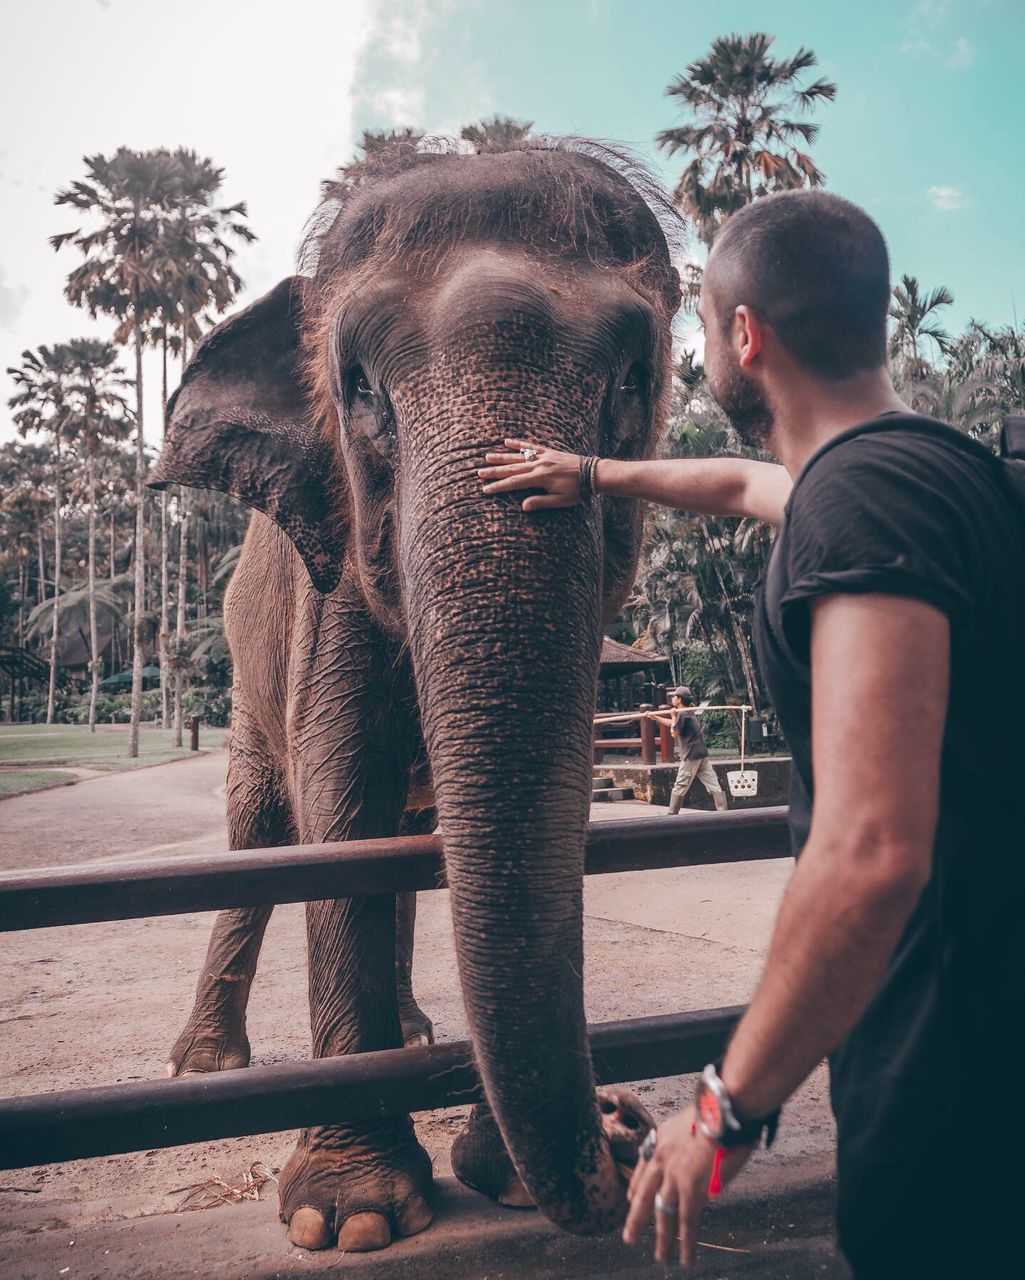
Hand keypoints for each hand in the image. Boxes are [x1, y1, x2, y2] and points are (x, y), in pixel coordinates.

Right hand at [478, 438, 585, 510]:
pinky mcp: (548, 451)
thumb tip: (523, 506)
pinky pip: (530, 446)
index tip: (486, 489)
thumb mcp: (560, 500)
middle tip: (479, 473)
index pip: (514, 483)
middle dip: (495, 471)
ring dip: (502, 457)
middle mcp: (539, 465)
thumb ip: (541, 502)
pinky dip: (519, 444)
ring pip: (518, 456)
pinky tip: (507, 441)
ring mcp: (543, 456)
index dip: (499, 486)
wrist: (592, 473)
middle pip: (512, 468)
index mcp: (540, 478)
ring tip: (487, 457)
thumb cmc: (577, 490)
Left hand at [623, 1106, 754, 1266]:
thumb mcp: (690, 1121)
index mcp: (661, 1140)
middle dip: (636, 1218)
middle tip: (629, 1237)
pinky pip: (687, 1222)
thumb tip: (696, 1162)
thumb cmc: (715, 1110)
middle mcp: (661, 1159)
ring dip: (663, 1238)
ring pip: (664, 1214)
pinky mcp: (692, 1190)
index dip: (635, 1185)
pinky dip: (687, 1243)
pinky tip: (685, 1258)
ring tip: (661, 1257)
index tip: (629, 1198)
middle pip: (644, 1195)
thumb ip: (688, 1144)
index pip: (642, 1167)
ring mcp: (674, 1176)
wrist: (720, 1109)